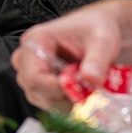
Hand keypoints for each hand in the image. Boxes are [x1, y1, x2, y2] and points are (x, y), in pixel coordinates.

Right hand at [11, 0, 125, 110]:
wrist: (102, 30)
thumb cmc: (97, 28)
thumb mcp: (102, 40)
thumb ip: (97, 60)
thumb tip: (91, 79)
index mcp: (36, 41)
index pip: (32, 75)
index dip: (53, 89)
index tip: (77, 92)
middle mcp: (29, 57)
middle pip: (33, 89)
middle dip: (61, 97)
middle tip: (87, 96)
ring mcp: (35, 70)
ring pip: (40, 98)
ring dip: (64, 103)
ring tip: (87, 95)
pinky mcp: (44, 82)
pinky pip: (49, 101)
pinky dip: (66, 104)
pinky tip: (83, 97)